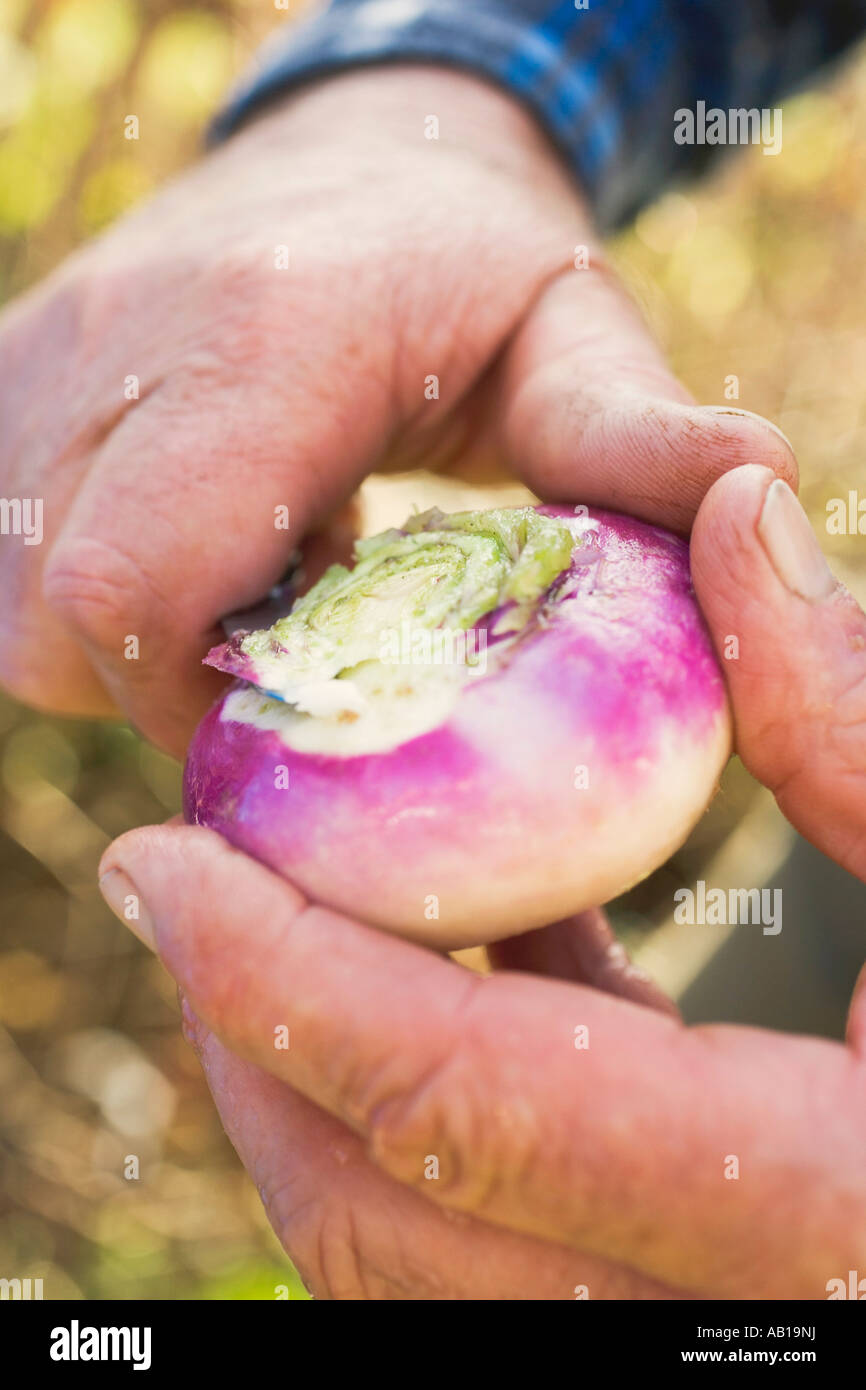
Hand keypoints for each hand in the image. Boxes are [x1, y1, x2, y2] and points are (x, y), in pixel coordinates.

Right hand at [0, 65, 795, 756]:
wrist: (353, 155)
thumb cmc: (473, 262)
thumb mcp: (574, 337)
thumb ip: (636, 433)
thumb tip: (753, 496)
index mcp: (261, 343)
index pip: (137, 586)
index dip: (203, 700)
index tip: (313, 714)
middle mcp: (111, 352)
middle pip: (54, 617)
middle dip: (165, 689)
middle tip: (288, 666)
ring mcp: (33, 368)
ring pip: (13, 604)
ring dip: (125, 649)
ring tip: (247, 597)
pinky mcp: (4, 389)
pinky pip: (6, 563)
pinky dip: (89, 601)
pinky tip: (196, 559)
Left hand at [98, 467, 865, 1300]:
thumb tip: (737, 511)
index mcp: (814, 1210)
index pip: (475, 1110)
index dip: (289, 983)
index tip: (160, 864)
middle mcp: (734, 1310)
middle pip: (394, 1223)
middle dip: (260, 1054)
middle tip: (188, 890)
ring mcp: (696, 1315)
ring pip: (417, 1258)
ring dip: (315, 1086)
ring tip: (267, 918)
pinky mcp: (691, 1277)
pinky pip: (496, 1227)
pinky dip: (425, 1100)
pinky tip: (443, 954)